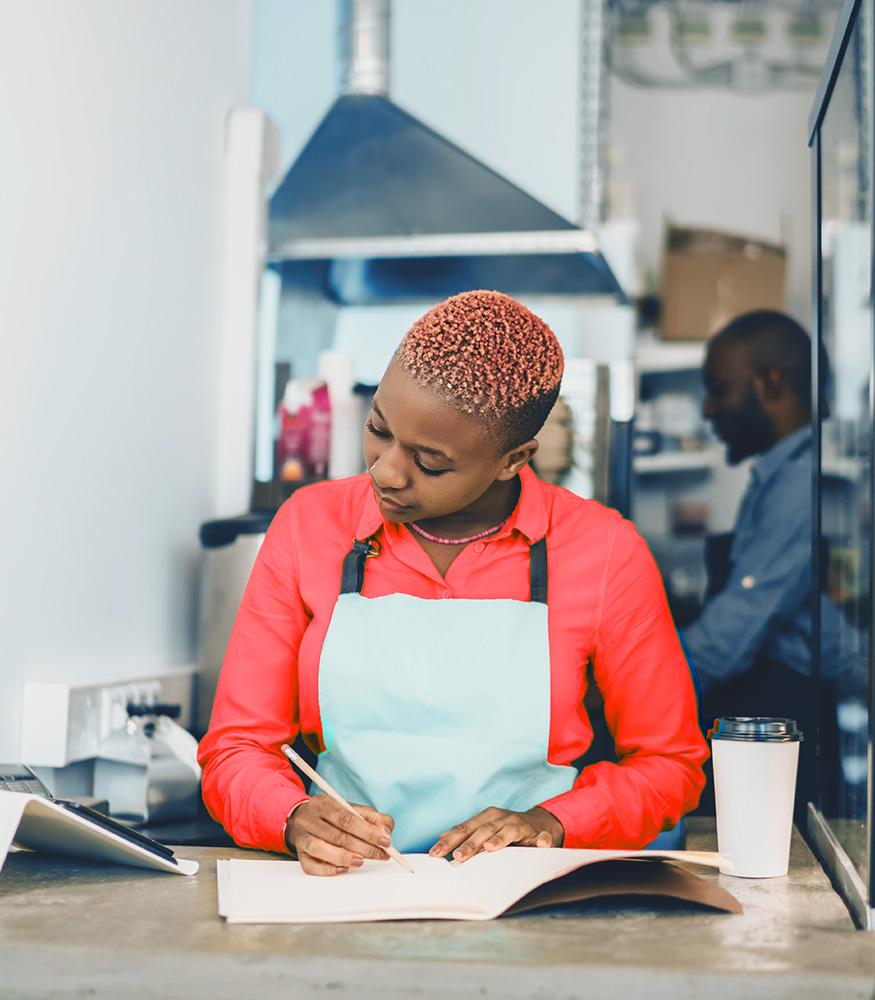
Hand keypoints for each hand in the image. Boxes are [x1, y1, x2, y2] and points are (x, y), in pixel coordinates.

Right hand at [285, 797, 395, 875]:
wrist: (299, 818)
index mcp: (324, 804)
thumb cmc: (331, 815)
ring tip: (361, 862)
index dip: (368, 831)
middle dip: (363, 847)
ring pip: (320, 849)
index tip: (385, 841)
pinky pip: (310, 865)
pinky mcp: (300, 854)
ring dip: (344, 857)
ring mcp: (303, 837)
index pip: (347, 818)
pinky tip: (344, 869)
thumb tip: (385, 832)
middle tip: (380, 854)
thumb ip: (372, 817)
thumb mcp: (351, 808)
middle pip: (337, 835)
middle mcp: (310, 819)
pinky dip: (327, 869)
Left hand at [428, 806, 563, 861]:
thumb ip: (467, 833)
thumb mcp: (486, 828)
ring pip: (508, 831)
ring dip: (499, 839)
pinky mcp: (541, 833)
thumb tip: (442, 837)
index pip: (465, 828)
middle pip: (483, 829)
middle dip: (470, 843)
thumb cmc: (507, 829)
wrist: (540, 823)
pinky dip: (542, 840)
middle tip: (458, 857)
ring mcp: (522, 824)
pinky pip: (542, 837)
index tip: (435, 852)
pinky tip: (541, 845)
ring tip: (490, 848)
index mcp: (487, 817)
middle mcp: (503, 818)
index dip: (450, 840)